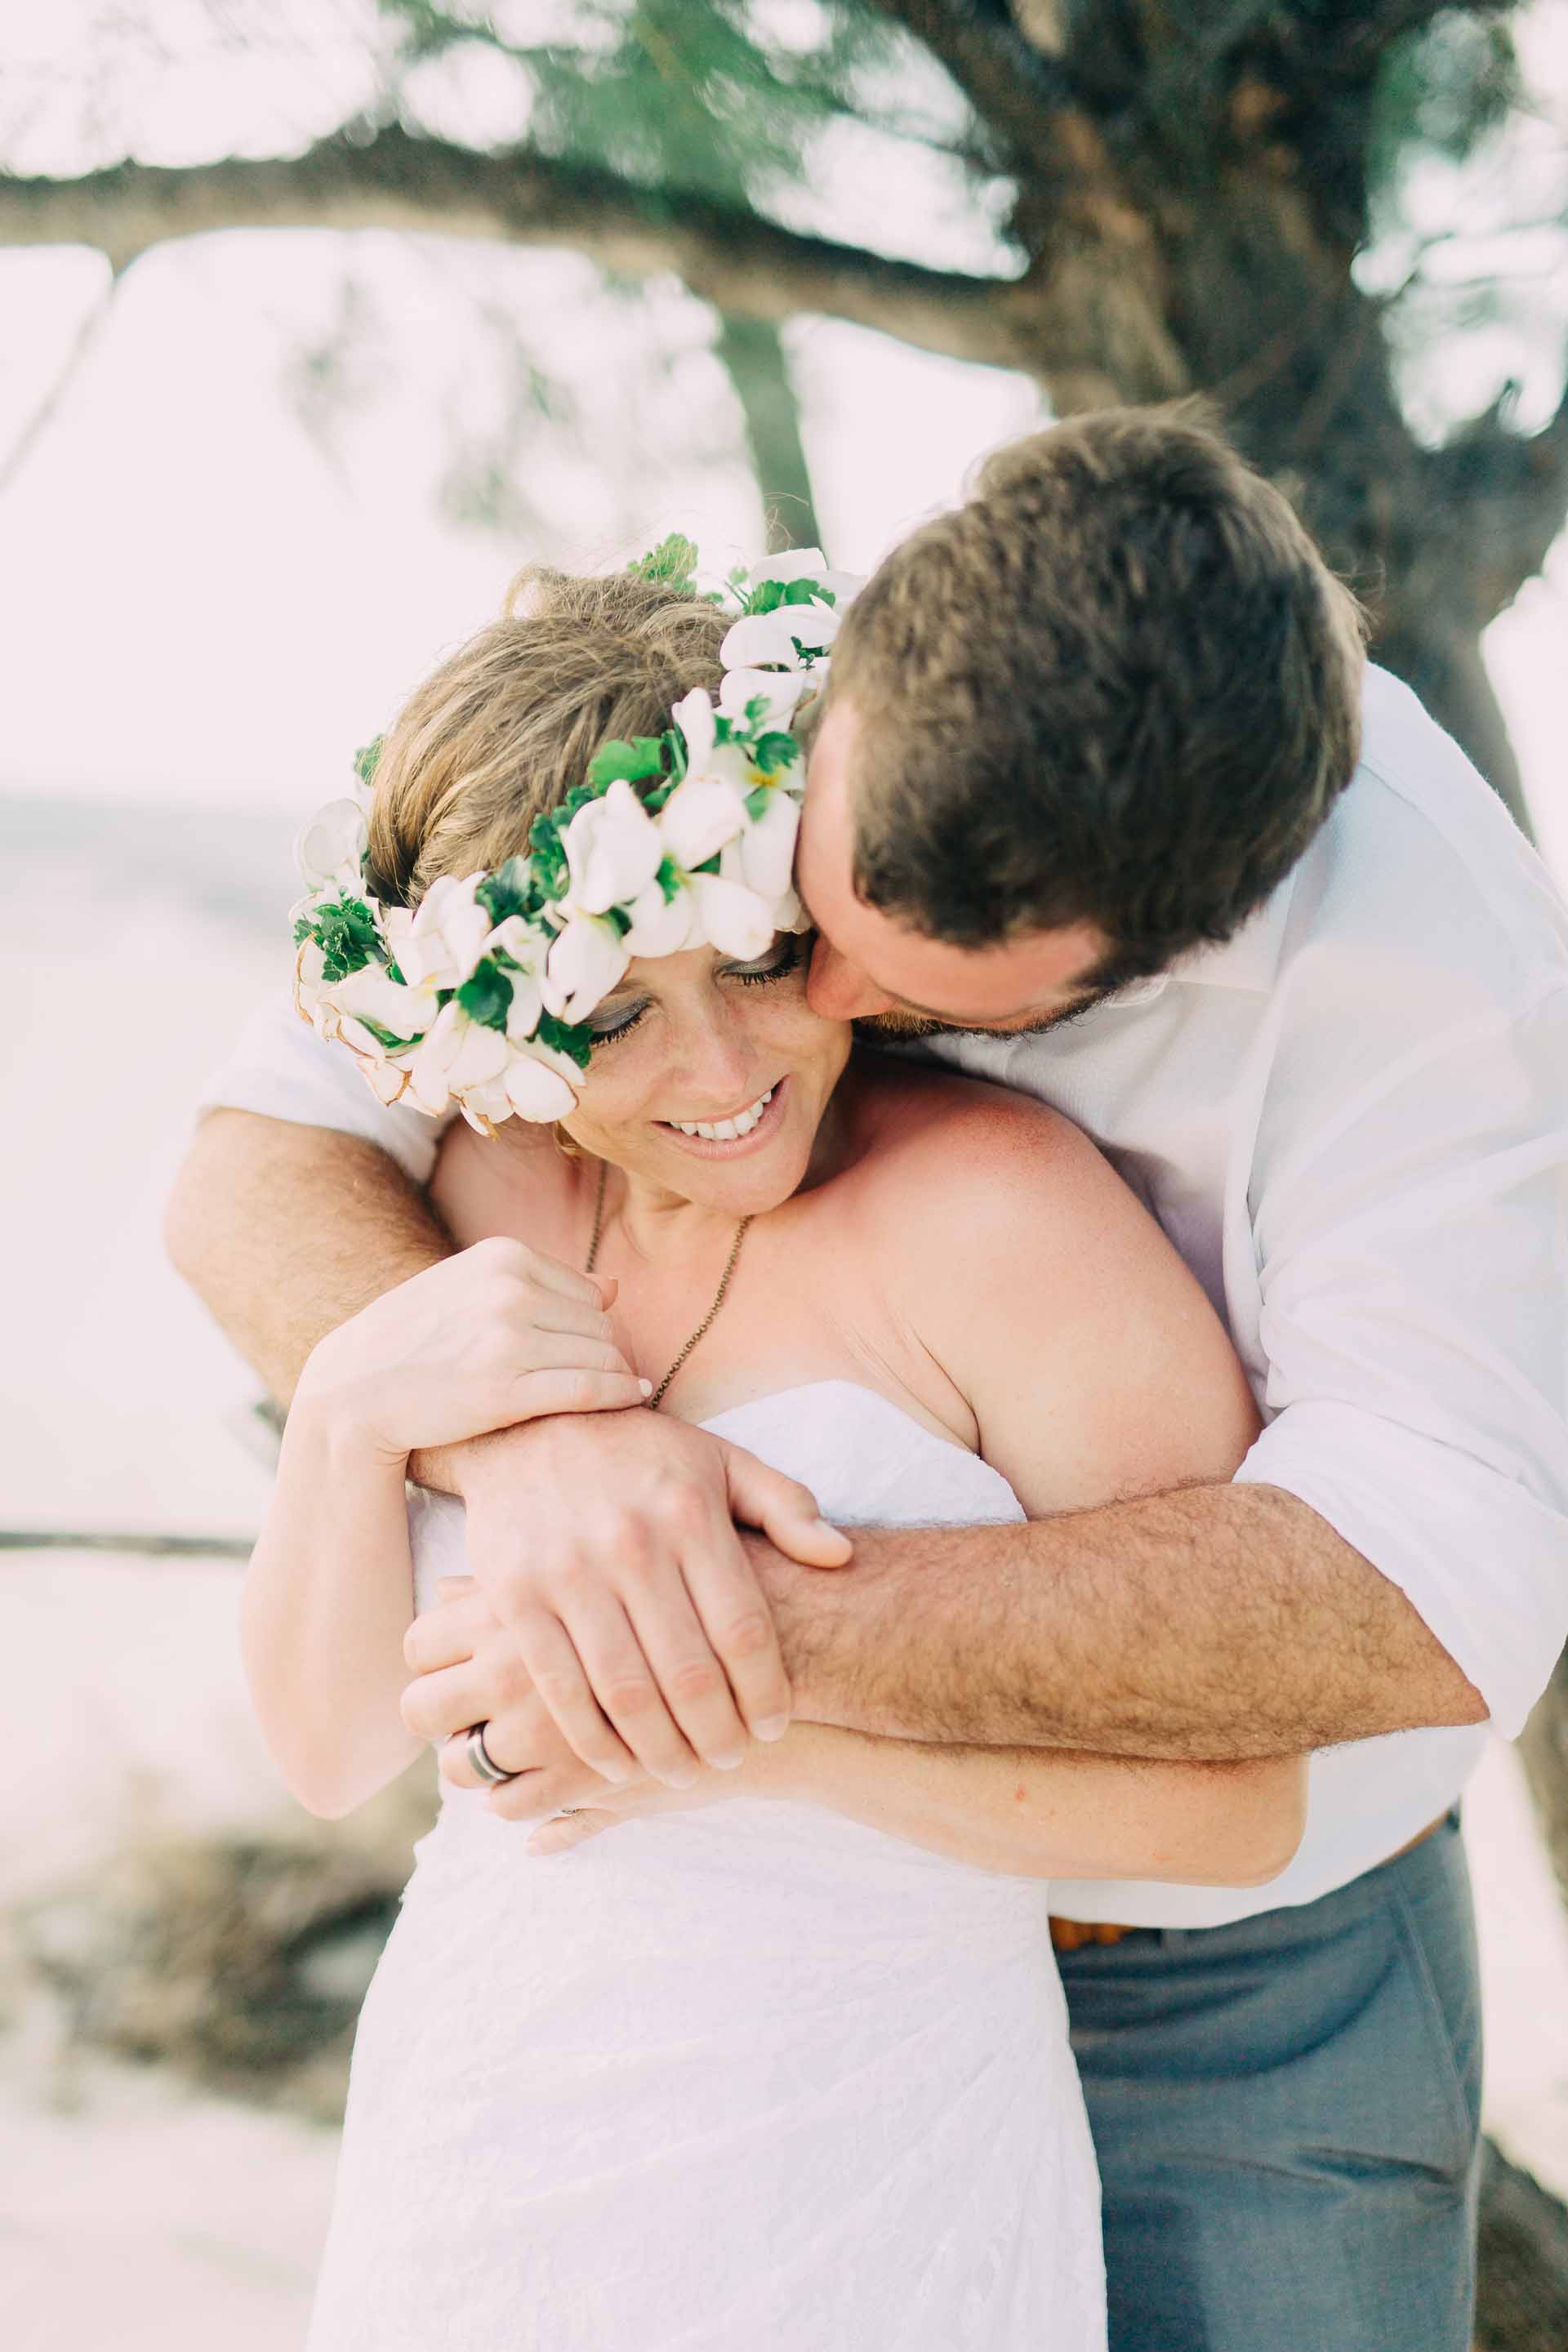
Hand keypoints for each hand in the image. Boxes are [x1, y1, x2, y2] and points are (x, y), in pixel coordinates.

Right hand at [293, 1237, 648, 1460]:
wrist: (351, 1391)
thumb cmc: (415, 1342)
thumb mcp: (469, 1290)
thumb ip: (541, 1284)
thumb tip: (615, 1288)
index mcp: (502, 1257)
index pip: (589, 1293)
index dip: (595, 1328)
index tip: (588, 1354)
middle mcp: (508, 1290)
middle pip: (599, 1325)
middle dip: (605, 1354)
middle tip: (601, 1380)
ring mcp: (506, 1339)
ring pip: (600, 1355)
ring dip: (615, 1376)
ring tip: (617, 1391)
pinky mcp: (504, 1390)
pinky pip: (588, 1388)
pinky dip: (619, 1394)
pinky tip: (632, 1398)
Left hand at [402, 1579, 763, 1853]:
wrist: (797, 1635)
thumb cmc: (709, 1575)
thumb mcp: (612, 1545)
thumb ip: (534, 1559)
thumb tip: (450, 1588)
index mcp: (516, 1594)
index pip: (421, 1640)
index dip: (426, 1661)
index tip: (447, 1670)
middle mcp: (519, 1658)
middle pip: (425, 1707)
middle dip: (433, 1721)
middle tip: (455, 1720)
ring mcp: (548, 1721)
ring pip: (464, 1766)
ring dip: (468, 1769)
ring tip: (493, 1759)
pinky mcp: (586, 1774)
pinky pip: (516, 1806)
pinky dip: (517, 1807)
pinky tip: (543, 1793)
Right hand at [446, 1410, 852, 1787]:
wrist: (525, 1423)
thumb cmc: (638, 1453)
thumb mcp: (719, 1460)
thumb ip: (785, 1505)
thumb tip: (841, 1555)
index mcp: (690, 1515)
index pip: (744, 1630)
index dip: (765, 1693)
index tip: (771, 1726)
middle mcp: (631, 1544)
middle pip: (690, 1675)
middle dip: (717, 1736)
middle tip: (729, 1760)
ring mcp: (568, 1572)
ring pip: (626, 1693)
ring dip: (660, 1752)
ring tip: (682, 1771)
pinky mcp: (515, 1595)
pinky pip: (561, 1688)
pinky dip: (592, 1741)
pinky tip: (617, 1764)